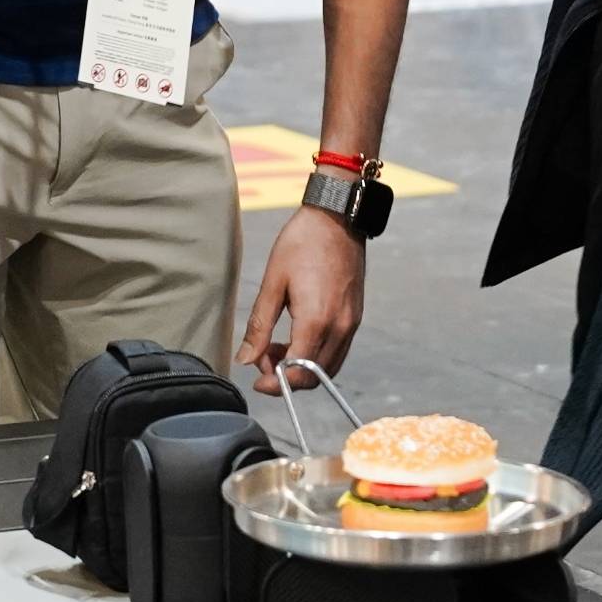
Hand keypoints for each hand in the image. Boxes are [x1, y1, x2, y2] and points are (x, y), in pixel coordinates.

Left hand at [238, 207, 365, 394]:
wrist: (337, 217)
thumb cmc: (303, 242)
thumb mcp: (273, 281)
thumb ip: (259, 325)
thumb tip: (246, 359)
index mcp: (317, 320)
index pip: (298, 372)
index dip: (277, 384)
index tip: (258, 382)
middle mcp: (340, 327)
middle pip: (315, 376)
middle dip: (286, 377)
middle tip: (262, 360)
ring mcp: (351, 323)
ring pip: (328, 367)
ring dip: (302, 368)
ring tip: (276, 348)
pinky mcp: (355, 317)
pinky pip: (337, 351)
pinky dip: (316, 355)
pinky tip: (296, 336)